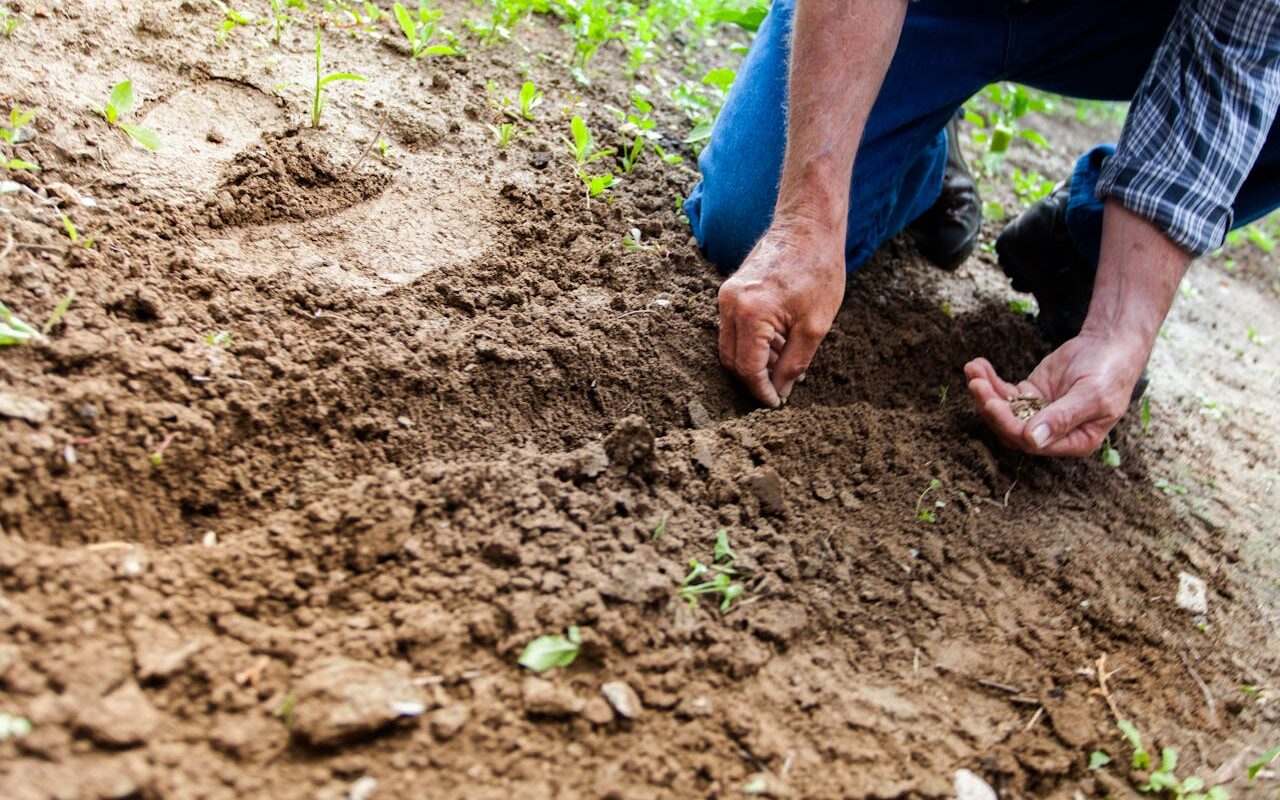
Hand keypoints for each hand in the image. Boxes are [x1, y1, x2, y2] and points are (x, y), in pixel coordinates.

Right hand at [717, 221, 845, 406]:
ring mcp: (726, 296)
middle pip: (732, 360)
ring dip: (754, 361)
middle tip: (780, 389)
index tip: (776, 403)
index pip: (747, 368)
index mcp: (750, 313)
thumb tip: (781, 390)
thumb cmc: (818, 270)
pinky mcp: (731, 290)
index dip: (761, 391)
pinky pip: (734, 328)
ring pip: (730, 345)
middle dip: (754, 379)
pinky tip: (779, 344)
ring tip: (785, 364)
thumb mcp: (815, 325)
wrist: (808, 226)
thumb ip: (794, 363)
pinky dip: (752, 343)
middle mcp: (730, 304)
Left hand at [964, 331, 1147, 456]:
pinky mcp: (1030, 394)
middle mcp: (1052, 433)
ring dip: (985, 392)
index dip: (1008, 425)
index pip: (1031, 443)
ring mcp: (1038, 413)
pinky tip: (977, 365)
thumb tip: (1033, 440)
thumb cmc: (1109, 373)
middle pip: (1011, 428)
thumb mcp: (1092, 396)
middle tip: (976, 384)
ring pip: (1003, 410)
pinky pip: (1004, 392)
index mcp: (1073, 442)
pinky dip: (989, 380)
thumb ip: (1063, 418)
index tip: (992, 403)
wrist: (1110, 345)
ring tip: (973, 370)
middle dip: (990, 407)